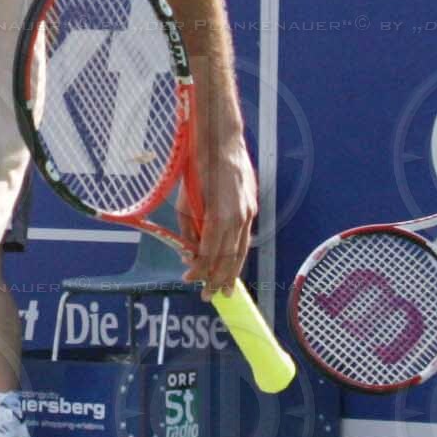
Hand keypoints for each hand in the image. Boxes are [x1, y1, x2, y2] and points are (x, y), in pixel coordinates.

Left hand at [178, 139, 257, 297]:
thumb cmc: (198, 167)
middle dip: (218, 279)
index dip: (200, 270)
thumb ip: (189, 228)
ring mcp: (248, 212)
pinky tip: (232, 264)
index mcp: (219, 215)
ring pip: (241, 250)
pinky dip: (237, 254)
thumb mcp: (185, 199)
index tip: (189, 280)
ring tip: (225, 288)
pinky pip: (244, 237)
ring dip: (232, 272)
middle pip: (229, 258)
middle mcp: (238, 217)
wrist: (222, 141)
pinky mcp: (251, 206)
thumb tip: (189, 252)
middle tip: (209, 296)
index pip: (210, 253)